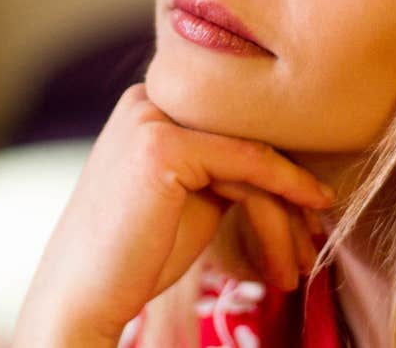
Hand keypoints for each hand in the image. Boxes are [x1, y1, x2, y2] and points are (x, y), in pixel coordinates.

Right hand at [11, 83, 335, 346]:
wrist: (82, 297)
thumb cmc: (137, 256)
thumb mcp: (191, 196)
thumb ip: (226, 166)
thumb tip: (293, 159)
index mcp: (150, 103)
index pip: (233, 126)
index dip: (278, 168)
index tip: (311, 213)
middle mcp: (147, 98)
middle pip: (245, 135)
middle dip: (288, 189)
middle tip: (314, 241)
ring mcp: (150, 116)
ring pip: (251, 152)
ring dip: (288, 210)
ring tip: (300, 262)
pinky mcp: (161, 144)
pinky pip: (248, 161)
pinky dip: (287, 187)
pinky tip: (313, 209)